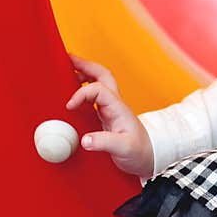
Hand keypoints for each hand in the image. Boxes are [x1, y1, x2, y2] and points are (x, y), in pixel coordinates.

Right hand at [65, 52, 154, 177]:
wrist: (149, 157)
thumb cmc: (140, 152)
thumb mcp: (124, 148)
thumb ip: (105, 143)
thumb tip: (85, 140)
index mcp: (118, 108)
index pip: (98, 89)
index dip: (81, 93)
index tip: (70, 106)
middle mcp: (114, 105)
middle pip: (102, 75)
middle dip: (85, 65)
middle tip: (67, 58)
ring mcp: (110, 109)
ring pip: (98, 83)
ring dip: (84, 74)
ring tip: (67, 69)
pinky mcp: (105, 117)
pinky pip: (93, 97)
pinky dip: (82, 90)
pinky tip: (72, 93)